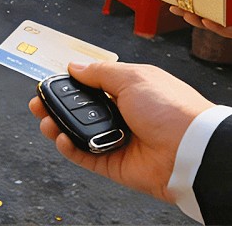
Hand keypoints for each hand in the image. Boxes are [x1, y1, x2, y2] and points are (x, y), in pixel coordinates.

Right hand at [28, 61, 212, 204]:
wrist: (192, 150)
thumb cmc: (172, 110)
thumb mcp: (132, 77)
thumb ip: (99, 72)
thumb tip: (74, 66)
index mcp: (129, 91)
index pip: (91, 86)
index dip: (69, 85)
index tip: (50, 84)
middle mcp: (123, 115)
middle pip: (80, 111)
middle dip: (57, 106)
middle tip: (39, 103)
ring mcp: (117, 140)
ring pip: (78, 133)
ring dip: (58, 126)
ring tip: (46, 121)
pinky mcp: (114, 164)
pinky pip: (85, 156)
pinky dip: (69, 148)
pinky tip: (61, 138)